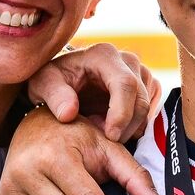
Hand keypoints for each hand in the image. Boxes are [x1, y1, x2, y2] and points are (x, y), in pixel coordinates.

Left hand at [26, 43, 157, 141]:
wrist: (64, 79)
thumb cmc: (53, 80)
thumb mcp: (43, 84)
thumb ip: (54, 96)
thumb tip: (69, 113)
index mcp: (103, 55)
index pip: (125, 85)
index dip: (121, 114)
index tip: (110, 137)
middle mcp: (127, 60)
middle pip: (140, 99)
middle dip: (125, 127)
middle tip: (102, 139)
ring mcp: (140, 73)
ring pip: (148, 107)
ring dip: (129, 128)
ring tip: (101, 129)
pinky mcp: (146, 86)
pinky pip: (151, 111)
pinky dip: (134, 126)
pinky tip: (112, 127)